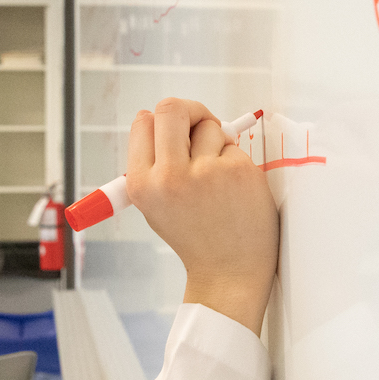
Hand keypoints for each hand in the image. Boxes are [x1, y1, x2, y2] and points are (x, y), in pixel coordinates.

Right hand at [126, 98, 279, 335]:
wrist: (229, 271)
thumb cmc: (195, 236)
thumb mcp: (154, 205)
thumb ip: (154, 164)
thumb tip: (167, 119)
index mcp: (142, 184)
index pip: (143, 122)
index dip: (160, 121)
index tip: (174, 129)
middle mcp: (169, 176)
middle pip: (172, 108)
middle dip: (188, 111)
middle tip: (200, 125)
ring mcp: (204, 172)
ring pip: (208, 126)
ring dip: (215, 142)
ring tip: (217, 177)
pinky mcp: (236, 171)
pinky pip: (233, 145)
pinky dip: (235, 161)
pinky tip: (234, 190)